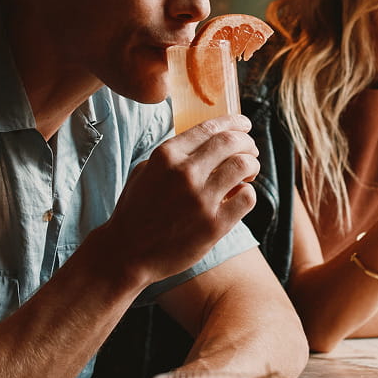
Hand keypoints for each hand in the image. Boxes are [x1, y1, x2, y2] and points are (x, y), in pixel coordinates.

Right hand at [100, 114, 259, 281]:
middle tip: (250, 150)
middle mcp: (185, 173)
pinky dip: (248, 192)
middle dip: (247, 142)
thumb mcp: (145, 171)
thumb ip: (173, 155)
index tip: (244, 124)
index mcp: (166, 156)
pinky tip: (239, 196)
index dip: (233, 123)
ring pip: (244, 166)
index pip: (210, 128)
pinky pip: (247, 197)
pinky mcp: (214, 225)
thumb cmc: (136, 211)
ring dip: (252, 165)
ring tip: (248, 173)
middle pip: (232, 142)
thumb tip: (206, 142)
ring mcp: (201, 200)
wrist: (126, 254)